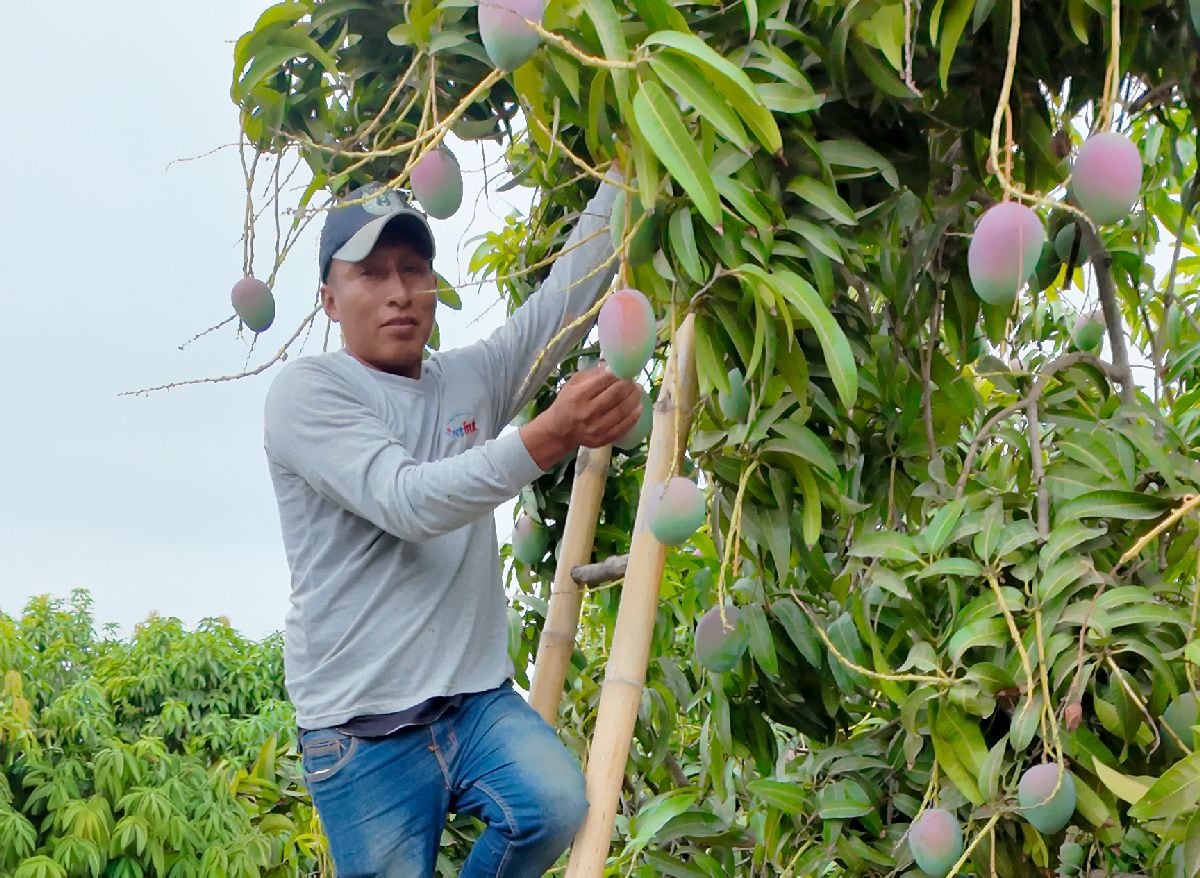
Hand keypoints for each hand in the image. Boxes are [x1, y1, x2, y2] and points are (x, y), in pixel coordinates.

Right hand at [519, 366, 643, 468]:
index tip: (626, 369)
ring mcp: (596, 427)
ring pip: (622, 410)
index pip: (604, 380)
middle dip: (629, 385)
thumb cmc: (565, 403)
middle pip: (616, 395)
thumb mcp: (572, 384)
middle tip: (634, 381)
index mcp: (578, 395)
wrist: (558, 431)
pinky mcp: (603, 438)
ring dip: (634, 399)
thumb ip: (592, 374)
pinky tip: (639, 407)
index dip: (619, 373)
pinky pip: (623, 427)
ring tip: (639, 391)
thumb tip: (613, 366)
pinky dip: (634, 416)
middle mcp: (587, 411)